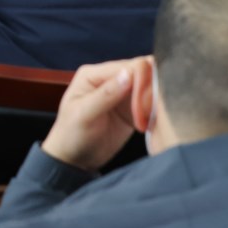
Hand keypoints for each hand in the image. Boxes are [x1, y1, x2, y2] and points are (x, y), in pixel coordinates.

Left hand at [41, 57, 150, 171]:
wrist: (74, 160)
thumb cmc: (71, 135)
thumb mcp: (84, 114)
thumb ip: (106, 94)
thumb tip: (128, 74)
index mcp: (93, 75)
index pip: (125, 67)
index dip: (141, 77)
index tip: (150, 95)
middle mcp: (109, 80)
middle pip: (140, 74)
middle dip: (151, 87)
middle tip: (156, 106)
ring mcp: (122, 94)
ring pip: (147, 88)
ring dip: (155, 98)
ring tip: (156, 114)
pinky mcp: (131, 109)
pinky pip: (149, 103)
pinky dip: (155, 109)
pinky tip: (156, 120)